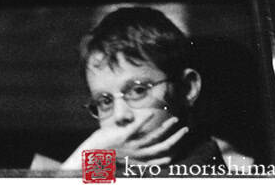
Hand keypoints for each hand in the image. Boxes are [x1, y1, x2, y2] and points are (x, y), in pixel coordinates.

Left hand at [59, 116, 188, 170]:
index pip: (158, 160)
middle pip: (162, 147)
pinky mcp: (123, 136)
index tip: (179, 151)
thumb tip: (136, 146)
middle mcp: (137, 155)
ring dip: (167, 128)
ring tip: (175, 120)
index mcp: (137, 161)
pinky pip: (137, 127)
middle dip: (176, 139)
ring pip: (154, 137)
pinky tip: (152, 112)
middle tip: (186, 129)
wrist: (89, 156)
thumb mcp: (120, 156)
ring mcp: (131, 146)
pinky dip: (146, 119)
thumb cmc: (103, 156)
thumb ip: (130, 152)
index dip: (171, 155)